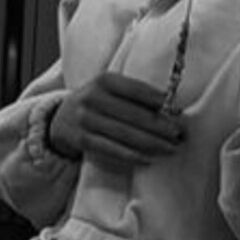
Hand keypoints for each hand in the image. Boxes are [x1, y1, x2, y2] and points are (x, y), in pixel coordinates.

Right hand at [50, 75, 185, 167]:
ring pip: (126, 135)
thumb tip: (173, 109)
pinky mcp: (82, 140)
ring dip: (153, 144)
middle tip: (180, 135)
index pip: (137, 90)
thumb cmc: (97, 104)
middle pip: (134, 115)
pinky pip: (113, 150)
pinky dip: (133, 156)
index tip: (179, 113)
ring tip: (172, 149)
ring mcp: (86, 119)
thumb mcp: (110, 91)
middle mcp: (93, 98)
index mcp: (105, 80)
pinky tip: (150, 159)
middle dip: (161, 127)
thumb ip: (136, 96)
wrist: (59, 118)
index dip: (160, 102)